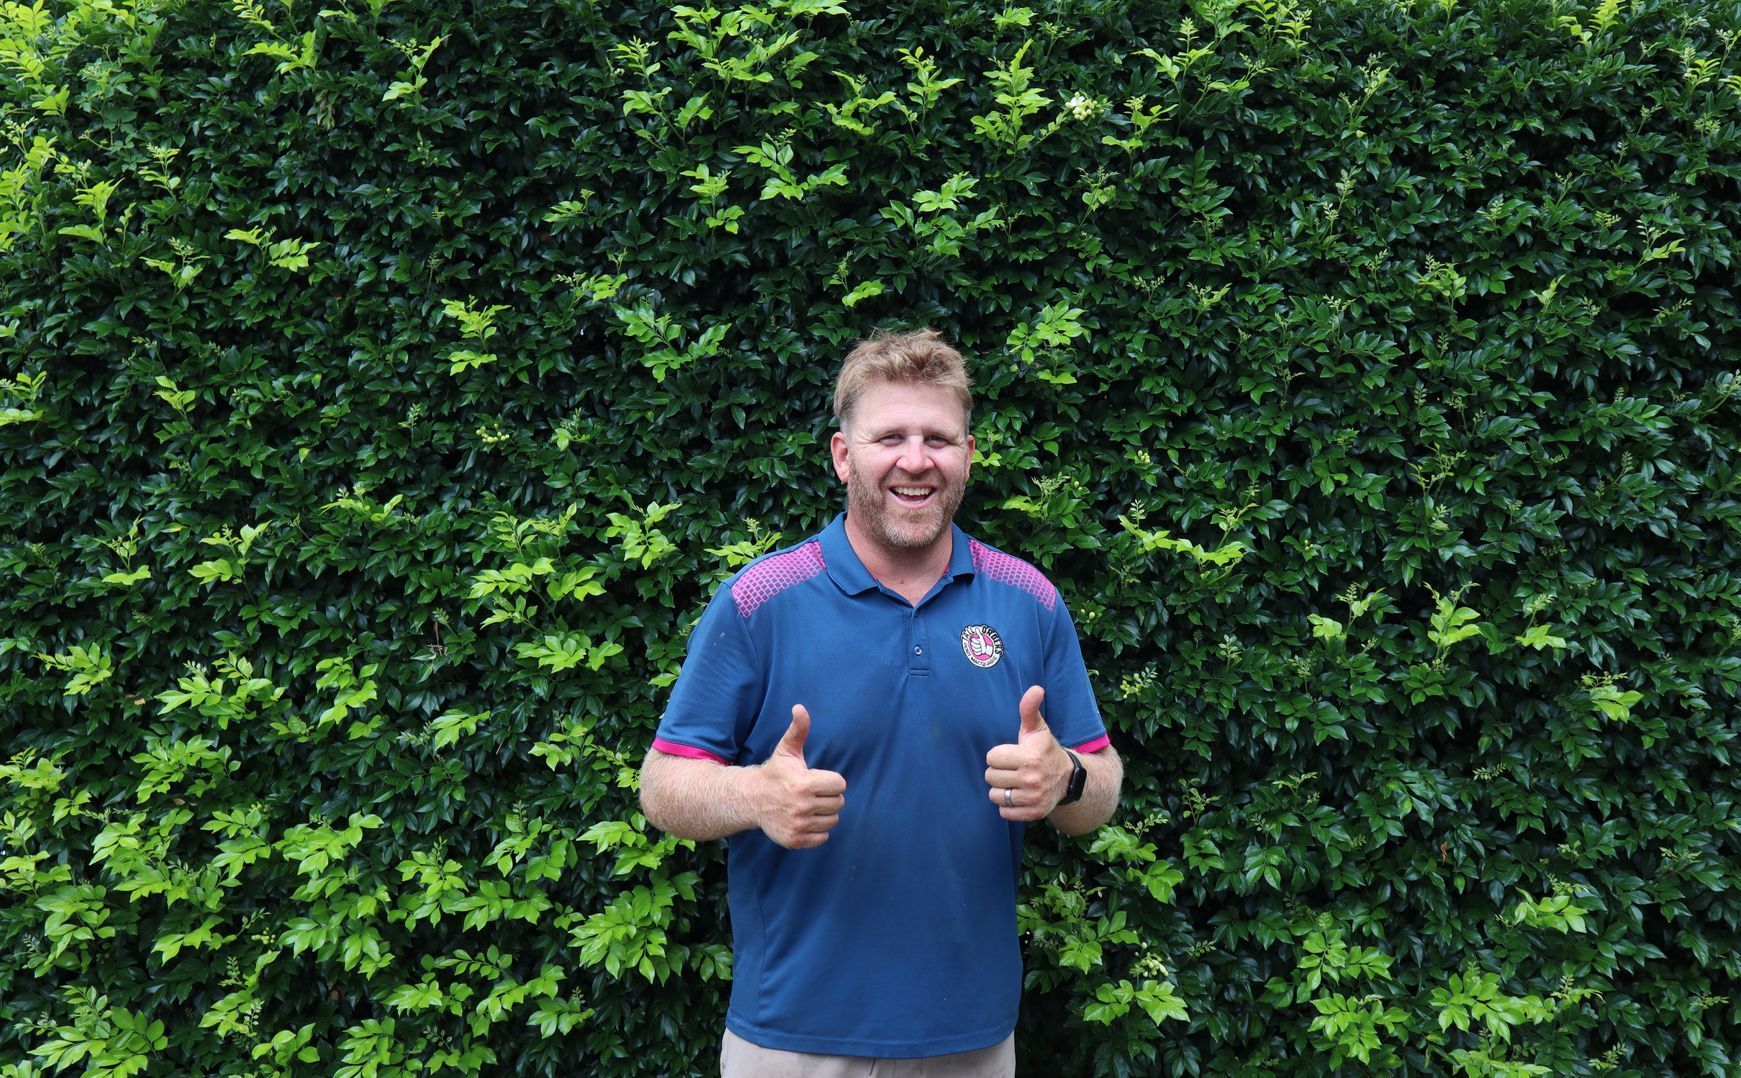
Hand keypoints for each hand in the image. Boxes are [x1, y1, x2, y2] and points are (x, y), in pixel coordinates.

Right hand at [753, 704, 846, 848]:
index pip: (839, 784)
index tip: (816, 779)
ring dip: (824, 814)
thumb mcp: (786, 750)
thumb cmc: (775, 773)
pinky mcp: (794, 840)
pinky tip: (805, 819)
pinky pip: (823, 838)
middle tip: (812, 793)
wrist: (751, 799)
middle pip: (838, 803)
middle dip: (828, 797)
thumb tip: (800, 708)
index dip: (830, 780)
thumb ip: (798, 729)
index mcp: (803, 783)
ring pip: (832, 821)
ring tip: (809, 805)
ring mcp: (798, 825)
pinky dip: (817, 830)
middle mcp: (801, 806)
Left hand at [985, 686, 1071, 821]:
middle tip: (1013, 769)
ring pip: (995, 795)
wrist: (1068, 778)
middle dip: (998, 772)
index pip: (991, 757)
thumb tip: (1036, 688)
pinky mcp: (1033, 814)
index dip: (999, 755)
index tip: (1011, 755)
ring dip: (1001, 790)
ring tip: (1014, 782)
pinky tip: (1019, 795)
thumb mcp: (1038, 729)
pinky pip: (1004, 812)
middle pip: (990, 777)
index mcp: (1029, 757)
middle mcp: (1032, 779)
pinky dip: (1008, 806)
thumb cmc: (1045, 750)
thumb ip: (1030, 709)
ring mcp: (1033, 798)